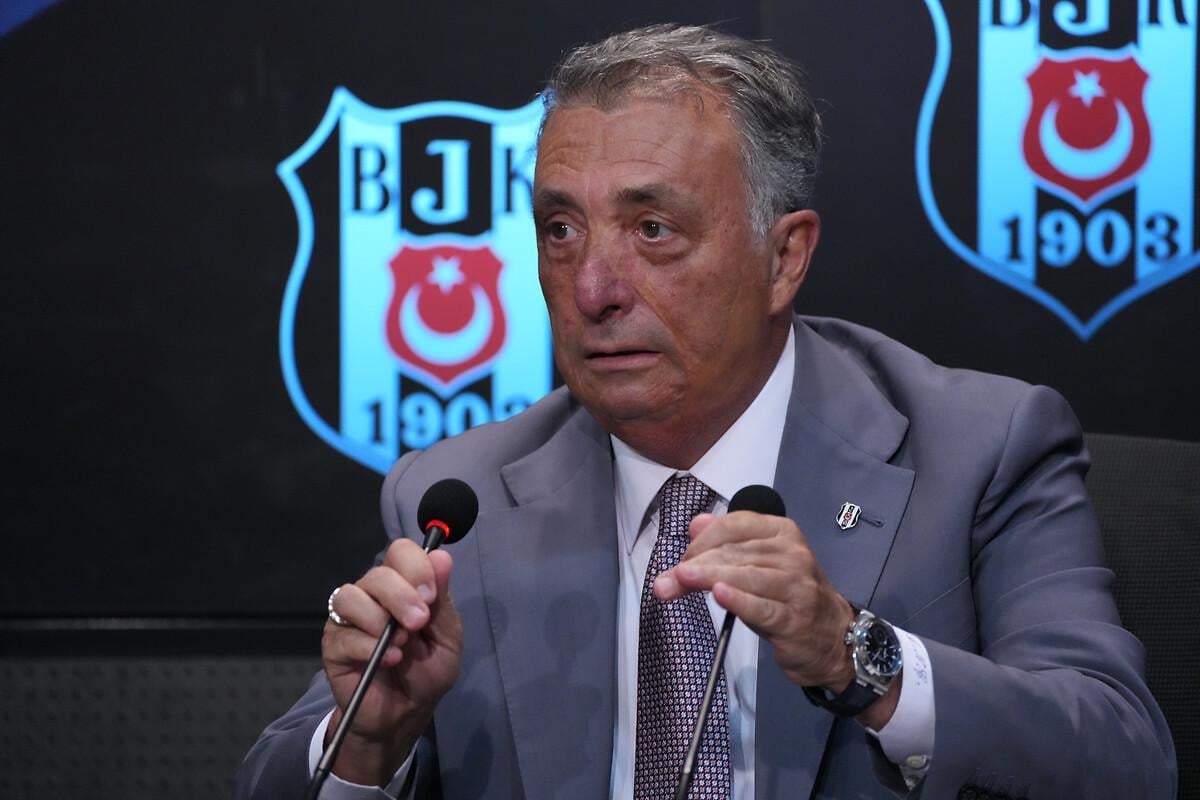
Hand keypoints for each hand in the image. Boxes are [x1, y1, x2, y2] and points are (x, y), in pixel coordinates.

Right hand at [321, 538, 462, 784]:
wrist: (405, 714)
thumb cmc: (426, 673)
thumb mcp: (447, 638)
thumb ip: (442, 600)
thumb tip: (442, 556)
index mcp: (403, 586)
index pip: (400, 552)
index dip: (416, 566)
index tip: (431, 595)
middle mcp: (373, 595)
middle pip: (378, 573)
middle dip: (402, 596)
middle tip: (419, 623)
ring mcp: (350, 618)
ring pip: (351, 596)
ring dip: (380, 619)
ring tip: (400, 645)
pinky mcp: (333, 644)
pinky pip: (343, 633)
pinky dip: (368, 646)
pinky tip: (387, 660)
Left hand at [653, 510, 855, 690]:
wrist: (834, 639)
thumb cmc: (787, 597)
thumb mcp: (758, 564)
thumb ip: (727, 542)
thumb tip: (696, 523)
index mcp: (782, 532)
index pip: (734, 525)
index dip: (702, 541)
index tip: (682, 561)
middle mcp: (793, 554)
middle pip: (735, 553)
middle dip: (696, 565)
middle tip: (665, 582)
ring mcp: (797, 586)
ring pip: (746, 577)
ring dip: (709, 578)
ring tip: (680, 581)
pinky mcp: (795, 619)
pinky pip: (762, 607)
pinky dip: (739, 601)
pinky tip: (720, 595)